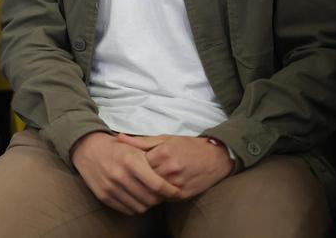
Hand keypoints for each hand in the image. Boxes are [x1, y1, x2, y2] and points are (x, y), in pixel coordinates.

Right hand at [69, 131, 181, 214]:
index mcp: (131, 160)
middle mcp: (120, 175)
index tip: (176, 192)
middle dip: (160, 199)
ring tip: (149, 196)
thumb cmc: (117, 148)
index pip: (158, 184)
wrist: (88, 149)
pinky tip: (137, 197)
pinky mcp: (103, 196)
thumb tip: (172, 177)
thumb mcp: (135, 147)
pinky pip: (127, 210)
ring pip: (140, 207)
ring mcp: (110, 187)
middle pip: (150, 199)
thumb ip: (153, 160)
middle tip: (163, 194)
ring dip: (148, 204)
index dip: (170, 191)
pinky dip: (135, 206)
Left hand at [117, 134, 234, 198]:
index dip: (133, 165)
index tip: (130, 163)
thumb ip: (141, 141)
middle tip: (133, 175)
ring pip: (152, 191)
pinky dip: (158, 194)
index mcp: (163, 153)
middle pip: (143, 179)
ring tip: (144, 181)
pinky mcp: (183, 194)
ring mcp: (177, 183)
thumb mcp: (164, 138)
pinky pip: (164, 198)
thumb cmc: (187, 145)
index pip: (137, 164)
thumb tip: (119, 137)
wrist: (215, 157)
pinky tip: (156, 188)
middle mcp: (170, 169)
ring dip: (146, 188)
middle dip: (138, 178)